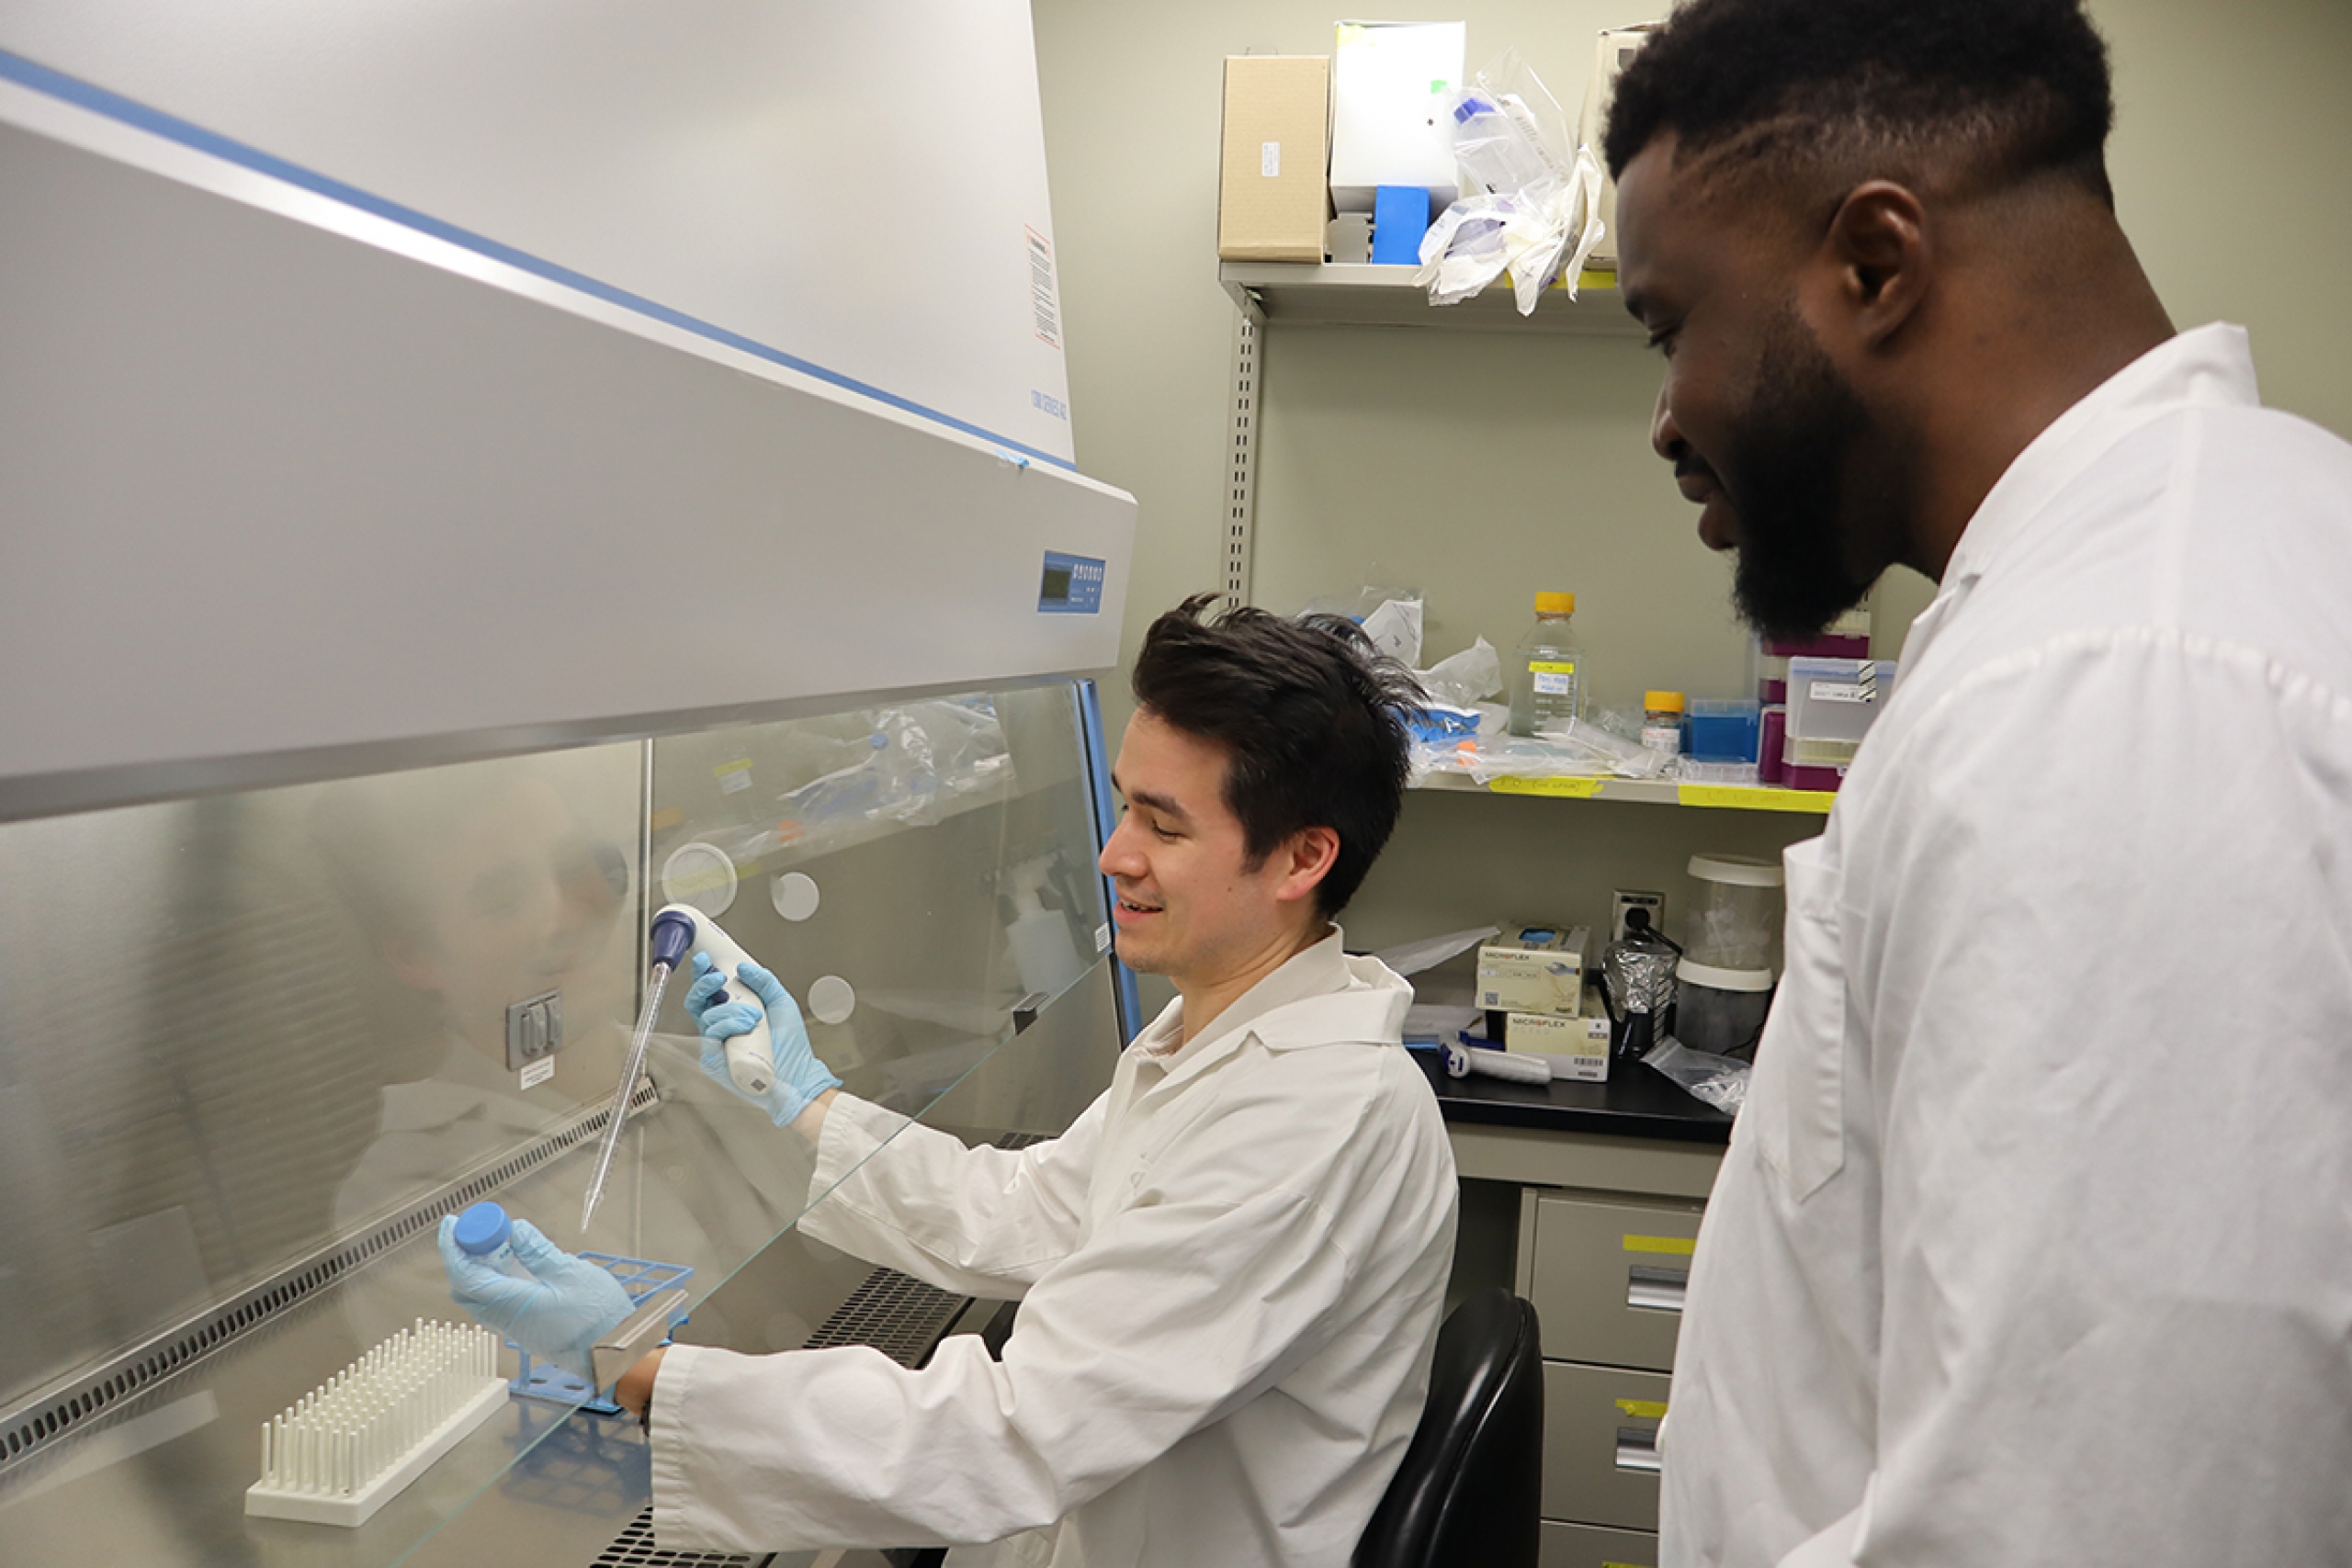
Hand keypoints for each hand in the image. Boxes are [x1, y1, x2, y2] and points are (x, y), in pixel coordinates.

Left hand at [438, 1214, 634, 1382]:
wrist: (612, 1353)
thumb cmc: (597, 1317)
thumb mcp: (571, 1273)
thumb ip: (538, 1251)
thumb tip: (515, 1231)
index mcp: (511, 1303)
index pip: (466, 1275)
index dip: (453, 1247)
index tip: (452, 1224)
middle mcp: (505, 1319)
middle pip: (465, 1288)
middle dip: (463, 1257)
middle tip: (477, 1231)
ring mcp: (513, 1327)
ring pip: (479, 1297)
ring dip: (479, 1269)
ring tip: (497, 1244)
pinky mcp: (523, 1329)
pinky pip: (494, 1305)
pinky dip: (493, 1281)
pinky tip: (514, 1266)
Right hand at [683, 952, 840, 1126]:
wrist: (797, 1076)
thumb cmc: (791, 1045)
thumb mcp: (782, 1003)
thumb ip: (765, 982)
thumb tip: (744, 967)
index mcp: (733, 1011)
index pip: (710, 990)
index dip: (703, 973)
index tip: (705, 959)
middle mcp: (720, 1026)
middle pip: (696, 1001)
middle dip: (703, 984)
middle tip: (718, 977)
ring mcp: (716, 1043)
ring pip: (706, 1016)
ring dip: (731, 1010)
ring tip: (754, 1015)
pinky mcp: (714, 1060)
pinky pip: (712, 1035)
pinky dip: (729, 1025)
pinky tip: (746, 1025)